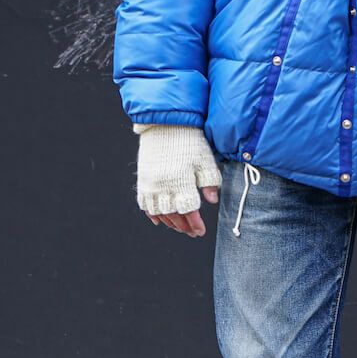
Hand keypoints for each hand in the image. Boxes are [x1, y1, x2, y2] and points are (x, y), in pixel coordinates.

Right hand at [133, 123, 222, 237]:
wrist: (165, 124)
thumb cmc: (189, 141)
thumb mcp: (205, 159)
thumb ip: (210, 181)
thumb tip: (213, 201)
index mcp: (182, 182)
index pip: (189, 211)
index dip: (195, 224)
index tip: (200, 231)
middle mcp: (165, 186)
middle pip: (174, 215)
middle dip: (184, 227)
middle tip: (192, 233)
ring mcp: (151, 184)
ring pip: (159, 212)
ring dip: (170, 223)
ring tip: (179, 228)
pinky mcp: (143, 180)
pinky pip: (144, 204)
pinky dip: (152, 215)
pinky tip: (159, 220)